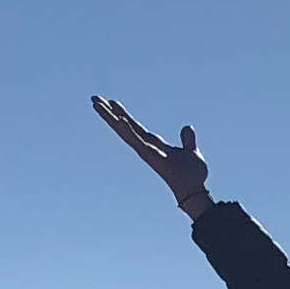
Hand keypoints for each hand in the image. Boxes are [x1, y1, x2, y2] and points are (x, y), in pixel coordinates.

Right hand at [92, 94, 211, 219]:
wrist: (195, 189)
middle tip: (94, 99)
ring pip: (124, 131)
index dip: (123, 114)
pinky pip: (137, 140)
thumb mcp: (191, 152)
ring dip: (110, 117)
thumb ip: (188, 140)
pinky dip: (128, 130)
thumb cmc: (193, 175)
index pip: (135, 127)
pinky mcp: (150, 156)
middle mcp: (146, 147)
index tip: (112, 103)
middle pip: (123, 126)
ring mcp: (146, 151)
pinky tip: (118, 119)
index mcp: (154, 144)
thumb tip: (187, 127)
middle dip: (108, 113)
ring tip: (96, 104)